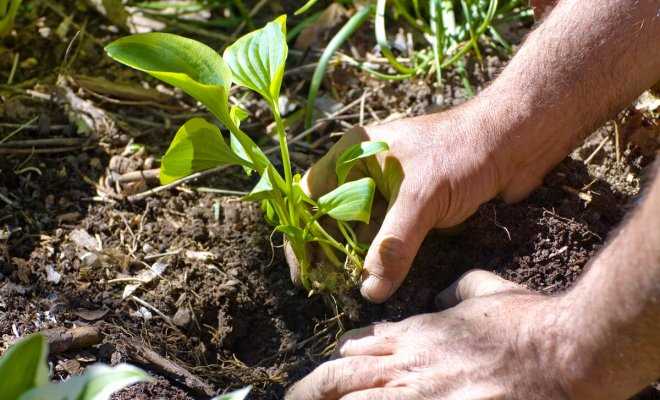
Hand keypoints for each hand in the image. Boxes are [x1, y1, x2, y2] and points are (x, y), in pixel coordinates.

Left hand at [286, 270, 574, 399]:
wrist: (562, 352)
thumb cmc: (526, 321)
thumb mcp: (486, 290)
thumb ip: (456, 290)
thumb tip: (441, 297)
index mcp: (415, 333)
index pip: (359, 347)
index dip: (337, 362)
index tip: (327, 373)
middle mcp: (408, 363)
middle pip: (342, 377)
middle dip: (311, 390)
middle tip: (291, 399)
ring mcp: (419, 392)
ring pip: (354, 399)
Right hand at [288, 105, 526, 302]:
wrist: (515, 142)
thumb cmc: (464, 152)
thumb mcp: (422, 197)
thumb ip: (393, 244)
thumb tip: (371, 290)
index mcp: (354, 152)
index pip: (310, 195)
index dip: (302, 233)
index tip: (305, 271)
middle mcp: (365, 170)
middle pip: (332, 217)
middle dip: (330, 252)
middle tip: (332, 286)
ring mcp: (390, 188)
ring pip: (361, 229)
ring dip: (358, 258)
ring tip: (357, 287)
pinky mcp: (412, 205)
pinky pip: (388, 235)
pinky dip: (383, 256)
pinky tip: (382, 278)